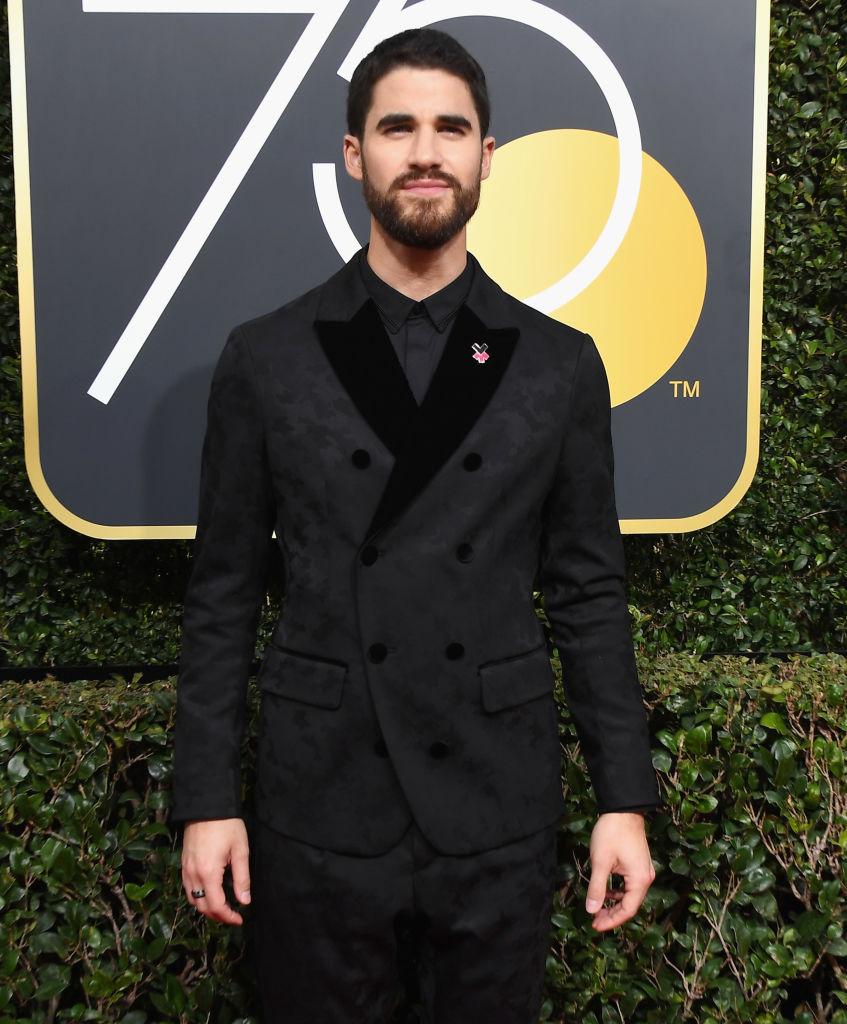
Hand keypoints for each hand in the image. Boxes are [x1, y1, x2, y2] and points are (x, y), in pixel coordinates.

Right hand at [181, 817, 250, 925]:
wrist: (207, 805)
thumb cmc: (227, 825)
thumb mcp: (240, 850)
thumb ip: (242, 878)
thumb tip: (245, 901)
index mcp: (208, 873)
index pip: (216, 906)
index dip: (228, 917)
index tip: (239, 919)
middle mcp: (193, 875)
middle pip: (202, 907)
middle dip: (218, 916)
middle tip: (233, 916)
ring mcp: (185, 869)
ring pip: (193, 899)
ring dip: (206, 908)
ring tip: (223, 907)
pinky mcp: (183, 863)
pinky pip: (188, 888)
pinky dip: (198, 896)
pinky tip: (210, 893)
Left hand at [585, 812, 655, 931]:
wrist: (623, 809)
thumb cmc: (612, 832)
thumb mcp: (600, 861)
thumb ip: (596, 888)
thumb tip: (591, 910)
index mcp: (640, 880)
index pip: (627, 910)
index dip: (611, 921)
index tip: (595, 925)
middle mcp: (646, 877)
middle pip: (630, 905)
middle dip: (612, 914)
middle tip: (594, 920)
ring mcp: (644, 870)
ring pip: (630, 895)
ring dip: (614, 903)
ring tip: (597, 907)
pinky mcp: (639, 863)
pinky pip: (630, 885)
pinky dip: (618, 891)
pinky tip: (606, 891)